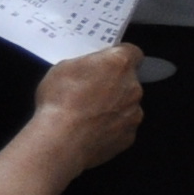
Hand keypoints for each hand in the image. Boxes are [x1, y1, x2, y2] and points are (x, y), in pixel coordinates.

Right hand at [33, 42, 146, 172]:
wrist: (61, 142)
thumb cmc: (59, 101)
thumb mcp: (63, 68)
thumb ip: (86, 64)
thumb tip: (91, 69)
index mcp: (119, 64)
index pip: (132, 52)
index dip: (120, 57)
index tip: (107, 63)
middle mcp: (133, 87)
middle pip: (129, 81)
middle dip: (113, 84)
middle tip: (89, 92)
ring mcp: (134, 113)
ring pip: (127, 105)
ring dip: (113, 107)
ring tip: (87, 115)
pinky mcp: (129, 136)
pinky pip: (122, 128)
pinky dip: (111, 128)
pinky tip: (91, 131)